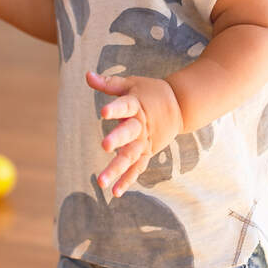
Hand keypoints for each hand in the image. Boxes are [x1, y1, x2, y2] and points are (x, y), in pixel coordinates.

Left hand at [86, 71, 182, 196]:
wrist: (180, 105)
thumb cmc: (151, 92)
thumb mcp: (131, 83)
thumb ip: (109, 83)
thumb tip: (86, 75)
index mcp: (137, 105)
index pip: (125, 106)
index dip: (115, 109)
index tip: (103, 113)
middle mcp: (141, 125)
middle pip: (129, 133)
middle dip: (117, 139)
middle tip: (104, 146)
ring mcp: (145, 141)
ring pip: (131, 156)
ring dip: (117, 169)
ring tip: (101, 182)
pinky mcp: (148, 151)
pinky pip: (138, 168)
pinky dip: (127, 179)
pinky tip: (115, 192)